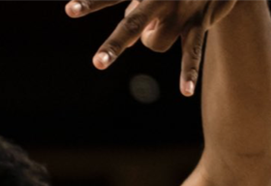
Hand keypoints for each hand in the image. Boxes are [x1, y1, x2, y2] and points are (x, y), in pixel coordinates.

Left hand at [66, 0, 237, 95]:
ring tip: (161, 20)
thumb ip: (135, 8)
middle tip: (99, 63)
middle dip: (115, 45)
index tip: (70, 11)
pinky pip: (192, 51)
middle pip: (133, 25)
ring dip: (153, 38)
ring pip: (155, 43)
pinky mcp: (200, 21)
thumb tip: (131, 43)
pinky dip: (189, 71)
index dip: (90, 3)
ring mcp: (181, 10)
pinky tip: (186, 92)